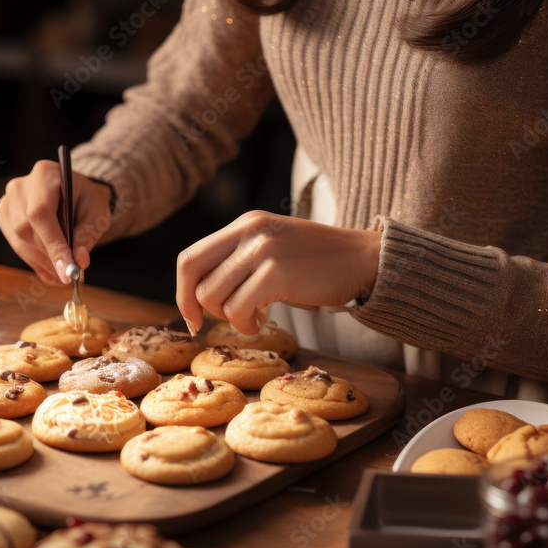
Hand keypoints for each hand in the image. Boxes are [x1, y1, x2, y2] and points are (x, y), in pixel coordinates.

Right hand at [0, 160, 112, 284]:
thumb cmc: (87, 200)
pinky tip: (52, 268)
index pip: (41, 213)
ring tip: (64, 273)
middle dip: (50, 257)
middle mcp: (20, 185)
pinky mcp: (4, 215)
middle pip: (26, 229)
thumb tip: (79, 261)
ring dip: (44, 262)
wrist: (74, 192)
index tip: (67, 272)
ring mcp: (8, 200)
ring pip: (20, 241)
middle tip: (72, 275)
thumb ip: (87, 235)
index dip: (53, 245)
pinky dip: (35, 261)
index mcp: (45, 174)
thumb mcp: (97, 214)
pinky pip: (16, 245)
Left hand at [176, 210, 381, 335]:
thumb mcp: (273, 247)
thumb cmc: (318, 263)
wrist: (364, 260)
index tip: (192, 315)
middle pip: (193, 273)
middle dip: (197, 306)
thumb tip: (202, 293)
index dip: (183, 290)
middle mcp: (249, 231)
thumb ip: (240, 259)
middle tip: (217, 320)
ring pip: (213, 294)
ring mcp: (263, 250)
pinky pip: (237, 308)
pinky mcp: (277, 273)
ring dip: (228, 316)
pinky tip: (261, 322)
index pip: (190, 257)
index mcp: (245, 224)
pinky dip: (244, 323)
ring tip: (252, 317)